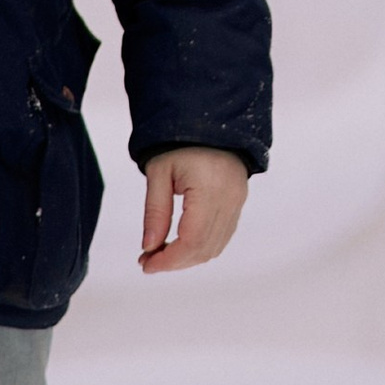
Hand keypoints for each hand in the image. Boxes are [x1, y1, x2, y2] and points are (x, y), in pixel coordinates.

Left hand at [139, 147, 249, 273]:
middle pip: (204, 248)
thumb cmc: (180, 143)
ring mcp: (238, 202)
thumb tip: (149, 247)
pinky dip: (201, 247)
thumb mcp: (159, 172)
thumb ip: (155, 211)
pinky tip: (181, 243)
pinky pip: (222, 236)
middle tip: (148, 260)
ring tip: (161, 253)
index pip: (192, 240)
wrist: (210, 121)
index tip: (145, 264)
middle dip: (175, 262)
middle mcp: (230, 199)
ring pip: (215, 247)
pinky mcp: (239, 202)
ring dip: (188, 257)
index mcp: (209, 189)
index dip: (169, 259)